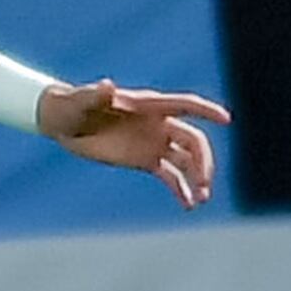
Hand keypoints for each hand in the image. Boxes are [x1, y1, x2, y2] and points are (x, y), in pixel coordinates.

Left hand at [38, 79, 230, 207]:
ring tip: (200, 199)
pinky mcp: (145, 160)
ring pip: (186, 160)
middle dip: (202, 160)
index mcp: (148, 105)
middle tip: (204, 184)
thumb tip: (107, 86)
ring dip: (197, 177)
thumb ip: (95, 95)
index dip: (206, 110)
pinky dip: (181, 189)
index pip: (185, 105)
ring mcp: (154, 142)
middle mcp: (158, 123)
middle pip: (192, 140)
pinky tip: (188, 205)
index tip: (226, 119)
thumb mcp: (80, 101)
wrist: (64, 123)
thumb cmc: (71, 106)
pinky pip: (170, 175)